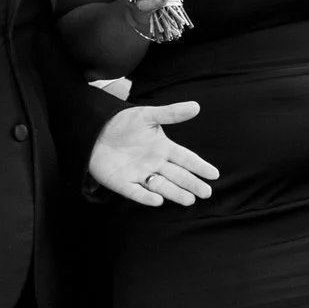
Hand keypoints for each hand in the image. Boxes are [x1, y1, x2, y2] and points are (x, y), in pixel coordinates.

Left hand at [88, 101, 220, 206]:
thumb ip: (171, 113)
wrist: (94, 131)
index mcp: (163, 148)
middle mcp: (154, 164)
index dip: (199, 166)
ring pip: (161, 186)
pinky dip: (146, 197)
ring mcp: (139, 175)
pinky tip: (157, 201)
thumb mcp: (147, 115)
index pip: (186, 159)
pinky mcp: (122, 183)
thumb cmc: (123, 123)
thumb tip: (196, 106)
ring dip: (174, 193)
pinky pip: (135, 192)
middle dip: (192, 184)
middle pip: (177, 176)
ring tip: (189, 200)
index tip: (214, 174)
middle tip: (206, 193)